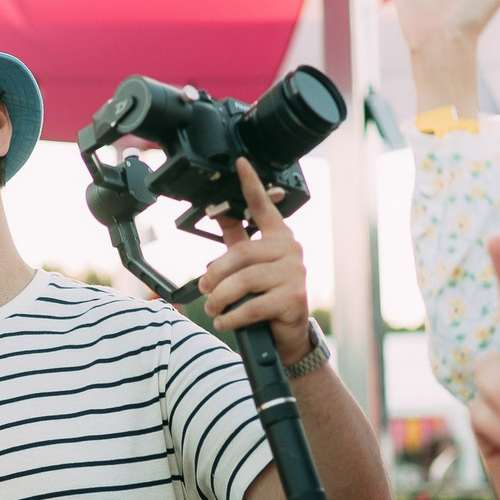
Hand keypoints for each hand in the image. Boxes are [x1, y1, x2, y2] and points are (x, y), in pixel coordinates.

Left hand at [200, 161, 313, 364]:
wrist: (287, 336)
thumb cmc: (266, 298)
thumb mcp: (249, 267)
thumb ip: (237, 241)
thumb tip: (219, 214)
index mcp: (279, 238)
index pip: (263, 207)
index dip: (251, 184)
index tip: (240, 163)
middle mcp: (291, 251)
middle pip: (242, 253)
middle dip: (216, 274)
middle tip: (204, 289)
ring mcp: (294, 274)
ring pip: (244, 280)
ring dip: (221, 297)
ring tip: (213, 307)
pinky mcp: (293, 299)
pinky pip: (252, 305)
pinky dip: (232, 316)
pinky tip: (224, 320)